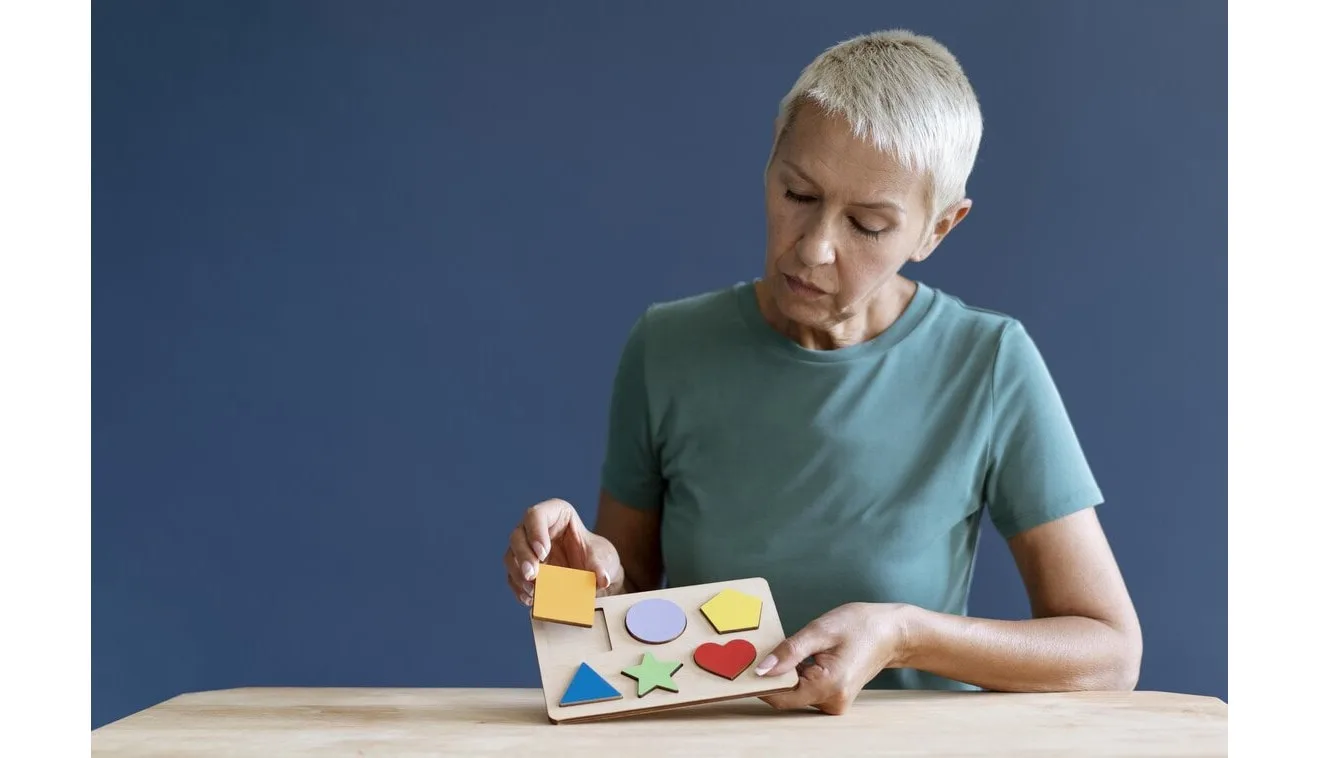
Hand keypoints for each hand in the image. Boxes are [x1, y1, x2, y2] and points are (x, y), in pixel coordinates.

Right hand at [503, 498, 620, 605]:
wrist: (594, 576)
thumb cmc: (597, 557)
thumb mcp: (604, 556)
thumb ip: (601, 564)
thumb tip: (603, 579)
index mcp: (556, 514)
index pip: (536, 515)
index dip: (535, 532)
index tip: (543, 553)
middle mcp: (536, 528)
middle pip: (518, 535)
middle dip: (523, 556)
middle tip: (532, 575)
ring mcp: (527, 549)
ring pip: (511, 556)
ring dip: (518, 574)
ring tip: (534, 590)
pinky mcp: (524, 569)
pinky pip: (513, 577)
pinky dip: (520, 589)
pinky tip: (531, 599)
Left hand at [756, 602, 913, 714]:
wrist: (891, 632)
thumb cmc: (860, 625)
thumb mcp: (820, 631)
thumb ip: (789, 651)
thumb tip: (761, 670)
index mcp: (828, 686)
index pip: (780, 696)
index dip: (758, 683)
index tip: (740, 666)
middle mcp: (832, 702)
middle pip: (787, 695)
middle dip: (770, 675)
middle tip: (755, 650)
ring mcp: (834, 702)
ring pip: (795, 692)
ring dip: (784, 673)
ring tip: (784, 648)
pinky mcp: (834, 697)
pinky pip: (806, 689)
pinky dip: (797, 674)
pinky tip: (798, 656)